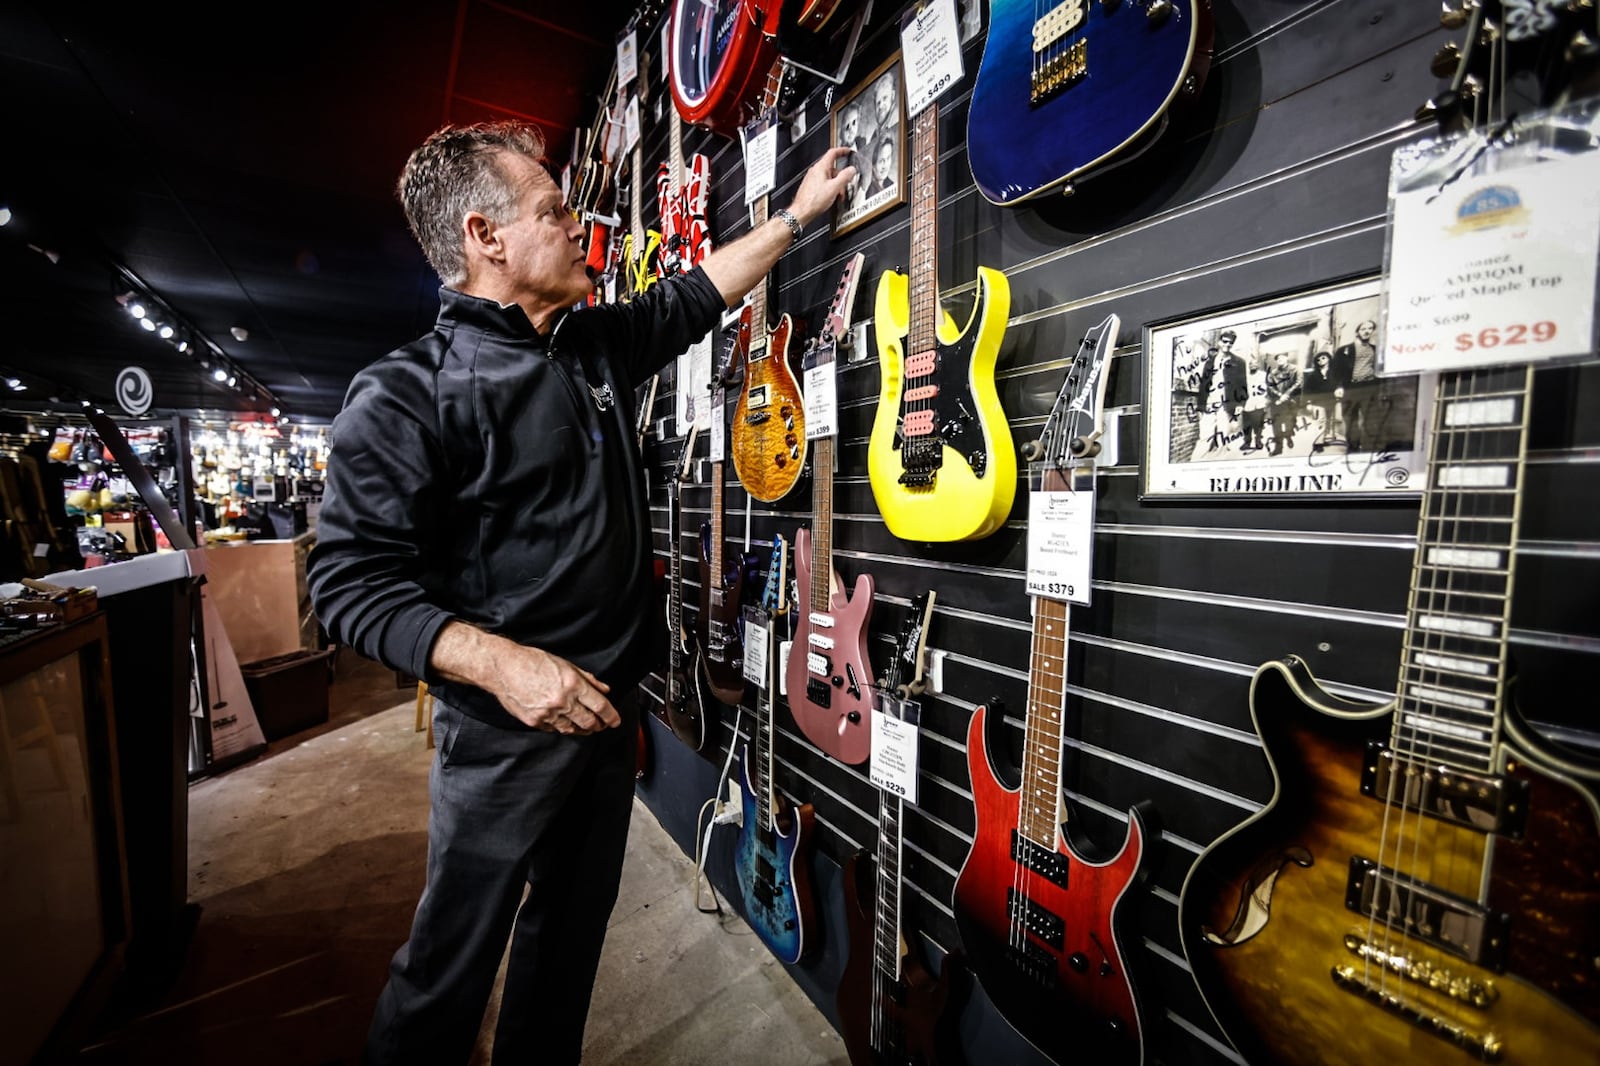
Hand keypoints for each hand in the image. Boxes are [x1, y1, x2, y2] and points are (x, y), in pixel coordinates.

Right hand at [493, 645, 617, 733]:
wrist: (503, 668)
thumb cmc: (532, 661)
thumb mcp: (565, 664)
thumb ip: (587, 678)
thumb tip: (604, 689)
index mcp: (572, 684)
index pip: (600, 706)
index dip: (611, 716)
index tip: (615, 720)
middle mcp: (562, 701)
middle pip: (589, 722)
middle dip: (599, 726)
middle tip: (602, 724)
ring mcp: (548, 713)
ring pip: (573, 730)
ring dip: (583, 729)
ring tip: (586, 726)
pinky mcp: (535, 721)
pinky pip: (555, 730)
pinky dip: (563, 728)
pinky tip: (566, 723)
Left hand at [786, 146, 856, 227]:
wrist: (802, 211)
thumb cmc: (814, 200)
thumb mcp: (834, 188)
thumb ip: (845, 177)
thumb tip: (851, 170)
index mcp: (821, 167)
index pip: (833, 152)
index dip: (842, 150)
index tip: (848, 151)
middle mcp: (815, 171)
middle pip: (832, 168)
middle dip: (841, 176)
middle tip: (846, 183)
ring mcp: (812, 178)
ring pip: (828, 177)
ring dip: (836, 184)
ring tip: (838, 194)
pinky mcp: (811, 186)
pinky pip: (824, 183)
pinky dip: (830, 188)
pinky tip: (831, 196)